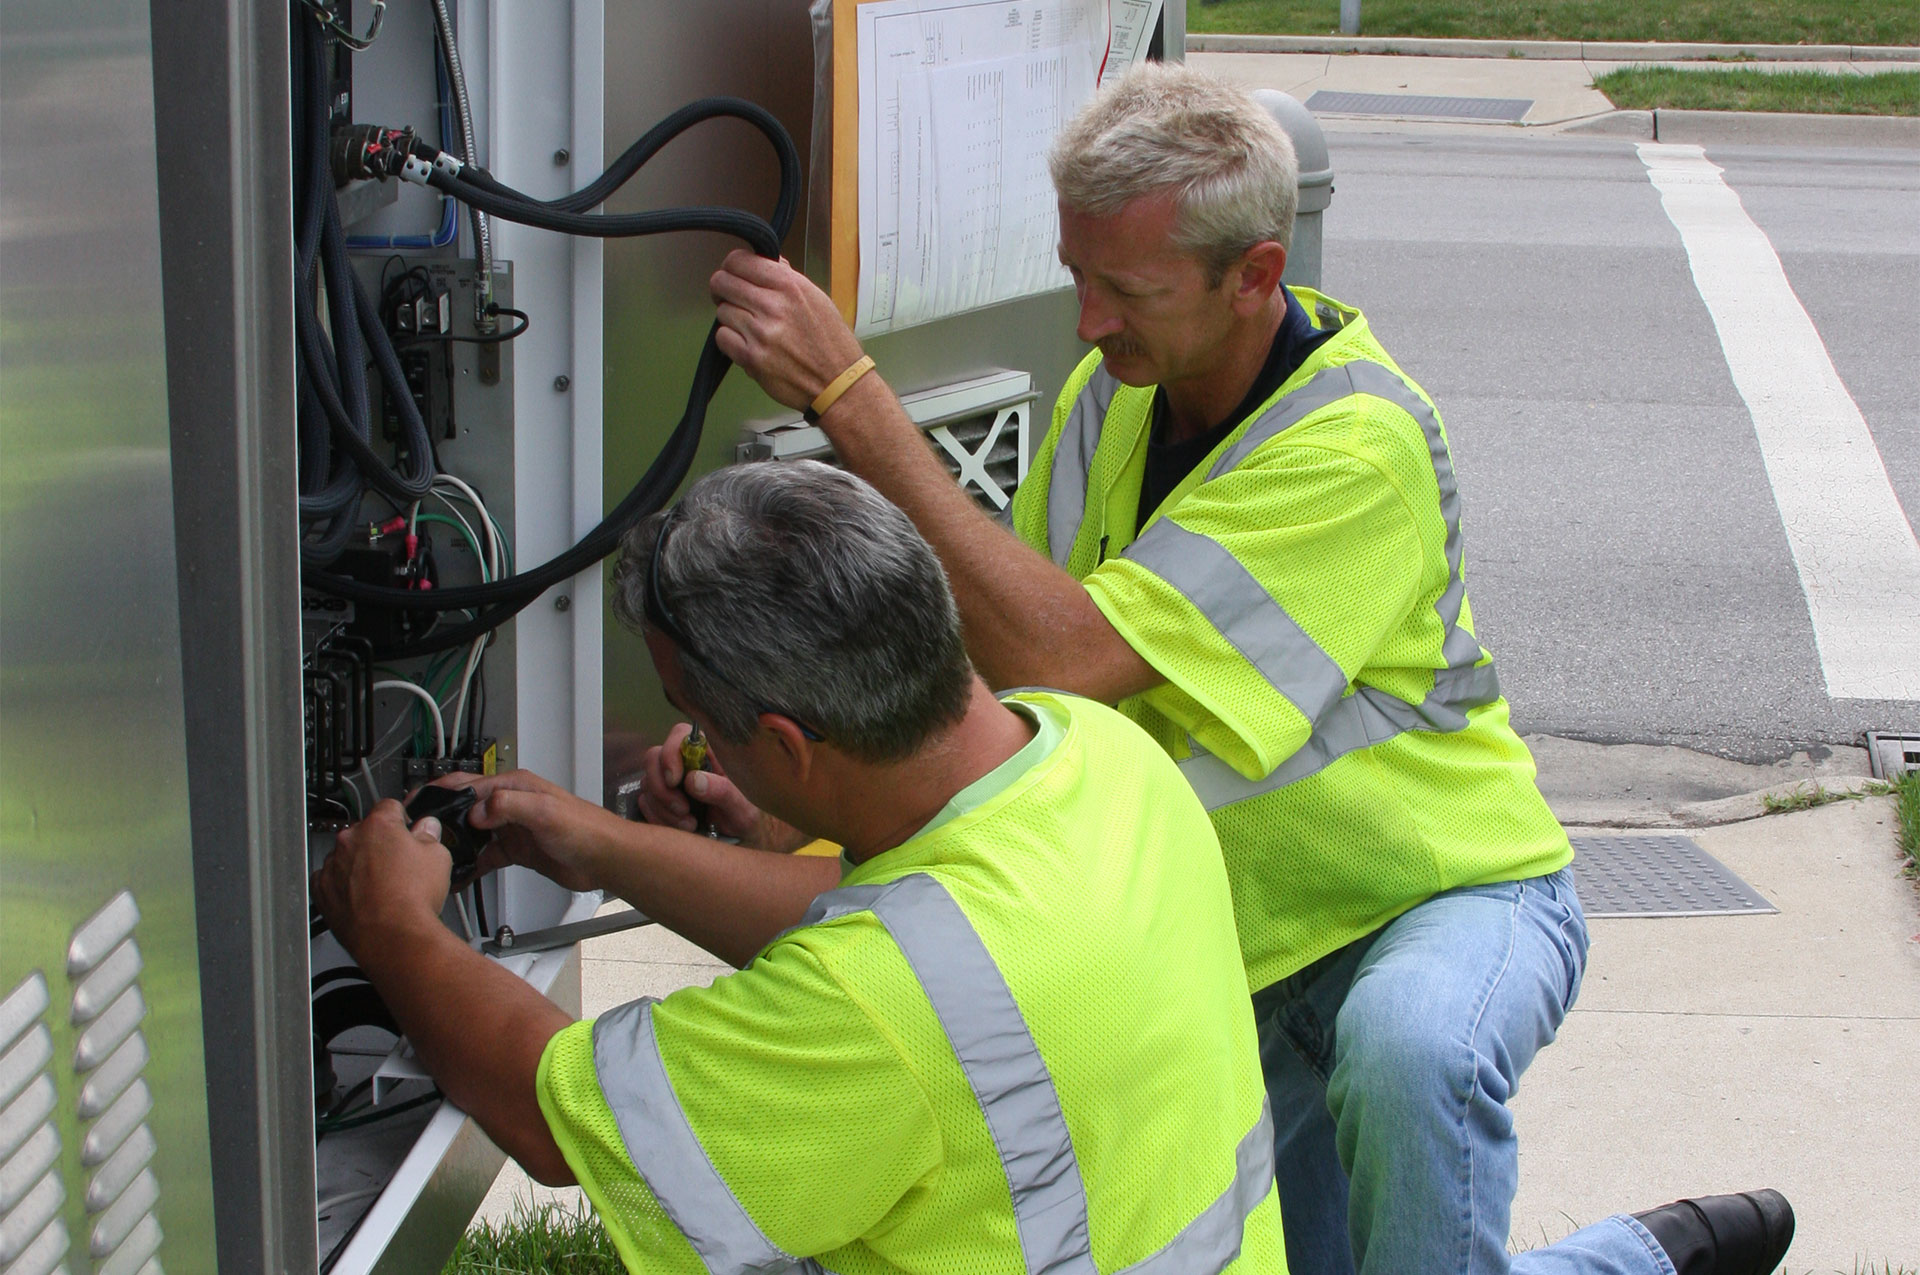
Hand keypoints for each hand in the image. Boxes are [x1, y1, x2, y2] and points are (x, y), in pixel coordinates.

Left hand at [313, 800, 451, 952]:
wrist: (392, 938)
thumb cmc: (411, 900)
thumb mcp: (438, 858)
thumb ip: (429, 836)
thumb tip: (427, 830)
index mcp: (379, 825)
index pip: (390, 807)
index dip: (402, 818)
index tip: (406, 829)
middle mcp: (350, 840)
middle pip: (366, 832)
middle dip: (380, 844)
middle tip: (399, 865)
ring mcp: (333, 865)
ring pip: (347, 856)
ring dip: (360, 865)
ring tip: (382, 887)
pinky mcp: (322, 890)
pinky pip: (331, 879)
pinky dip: (343, 885)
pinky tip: (365, 898)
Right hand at [434, 770, 617, 893]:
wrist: (604, 858)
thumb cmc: (585, 828)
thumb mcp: (544, 811)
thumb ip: (509, 805)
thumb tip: (477, 810)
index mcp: (516, 787)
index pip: (469, 784)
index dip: (443, 793)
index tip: (420, 804)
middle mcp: (511, 804)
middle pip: (467, 807)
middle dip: (443, 817)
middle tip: (419, 831)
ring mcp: (513, 827)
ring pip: (474, 832)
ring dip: (456, 842)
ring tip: (434, 853)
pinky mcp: (517, 849)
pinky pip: (486, 855)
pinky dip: (472, 864)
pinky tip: (459, 874)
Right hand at [636, 723, 765, 840]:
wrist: (742, 836)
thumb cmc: (747, 814)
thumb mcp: (742, 806)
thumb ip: (722, 790)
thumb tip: (693, 779)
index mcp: (709, 752)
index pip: (679, 735)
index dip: (670, 754)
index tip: (674, 780)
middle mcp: (686, 761)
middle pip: (654, 758)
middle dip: (662, 788)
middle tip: (683, 810)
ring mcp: (671, 779)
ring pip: (648, 783)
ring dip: (663, 808)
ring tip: (690, 824)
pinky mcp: (661, 798)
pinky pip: (645, 803)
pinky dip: (658, 818)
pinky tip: (680, 827)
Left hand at [709, 251, 866, 410]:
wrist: (838, 383)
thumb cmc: (831, 343)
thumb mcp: (817, 298)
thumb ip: (787, 278)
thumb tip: (764, 263)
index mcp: (790, 286)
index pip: (740, 261)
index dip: (731, 266)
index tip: (733, 273)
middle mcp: (774, 306)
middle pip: (722, 283)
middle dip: (722, 289)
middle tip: (729, 297)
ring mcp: (761, 333)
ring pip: (722, 311)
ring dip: (730, 317)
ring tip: (748, 325)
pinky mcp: (752, 358)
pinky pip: (722, 338)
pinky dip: (730, 339)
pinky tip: (746, 342)